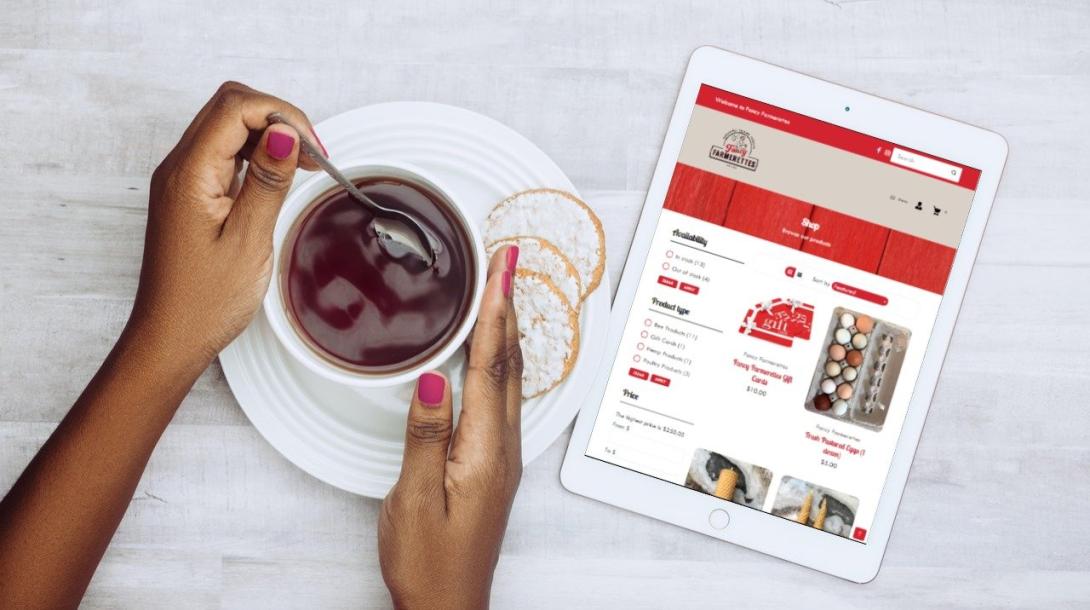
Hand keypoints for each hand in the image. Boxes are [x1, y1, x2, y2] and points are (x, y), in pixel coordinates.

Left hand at [131, 81, 324, 363]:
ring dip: (270, 135)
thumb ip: (268, 180)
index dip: (283, 116)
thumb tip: (286, 133)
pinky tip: (279, 178)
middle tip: (313, 154)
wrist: (170, 337)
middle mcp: (179, 168)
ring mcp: (183, 180)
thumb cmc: (204, 301)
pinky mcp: (191, 194)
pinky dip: (257, 155)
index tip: (314, 149)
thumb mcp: (248, 239)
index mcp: (189, 174)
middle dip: (278, 118)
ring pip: (228, 126)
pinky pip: (225, 154)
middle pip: (230, 107)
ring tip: (304, 166)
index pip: (236, 108)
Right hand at [379, 246, 522, 609]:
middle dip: (508, 308)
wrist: (448, 606)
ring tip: (502, 293)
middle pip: (509, 364)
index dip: (495, 312)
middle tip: (507, 262)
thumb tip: (434, 378)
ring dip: (506, 332)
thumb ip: (425, 435)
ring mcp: (501, 456)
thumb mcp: (415, 499)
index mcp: (484, 450)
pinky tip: (491, 356)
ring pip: (509, 379)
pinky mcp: (492, 464)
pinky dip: (498, 363)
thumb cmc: (428, 561)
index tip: (501, 267)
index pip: (490, 365)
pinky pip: (502, 398)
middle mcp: (502, 448)